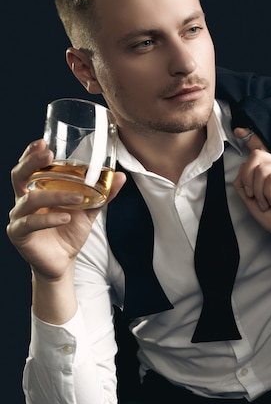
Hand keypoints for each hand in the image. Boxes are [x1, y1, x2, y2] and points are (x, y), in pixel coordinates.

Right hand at [7, 139, 125, 280]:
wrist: (63, 261)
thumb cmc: (69, 231)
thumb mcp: (88, 210)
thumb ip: (102, 193)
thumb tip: (120, 176)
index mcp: (36, 189)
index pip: (28, 166)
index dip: (32, 153)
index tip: (43, 142)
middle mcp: (23, 199)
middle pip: (18, 175)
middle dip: (31, 162)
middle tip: (49, 155)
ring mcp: (18, 217)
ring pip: (30, 199)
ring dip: (56, 195)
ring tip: (78, 197)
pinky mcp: (19, 234)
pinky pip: (30, 223)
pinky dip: (49, 219)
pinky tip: (65, 217)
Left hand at [233, 128, 270, 253]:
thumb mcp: (252, 202)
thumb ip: (244, 185)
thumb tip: (241, 168)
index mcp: (269, 170)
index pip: (259, 148)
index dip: (249, 137)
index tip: (238, 130)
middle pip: (255, 156)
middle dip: (248, 178)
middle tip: (253, 196)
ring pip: (262, 169)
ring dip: (258, 191)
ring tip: (266, 203)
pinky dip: (268, 193)